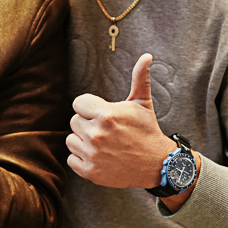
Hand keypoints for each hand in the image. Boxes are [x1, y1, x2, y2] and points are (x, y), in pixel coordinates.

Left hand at [66, 53, 170, 188]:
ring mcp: (92, 154)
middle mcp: (96, 134)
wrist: (156, 164)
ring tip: (103, 143)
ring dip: (83, 141)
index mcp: (106, 115)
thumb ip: (139, 78)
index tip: (102, 114)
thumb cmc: (147, 130)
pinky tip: (99, 156)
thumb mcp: (142, 103)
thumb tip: (146, 56)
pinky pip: (71, 159)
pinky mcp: (90, 171)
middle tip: (106, 131)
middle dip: (87, 124)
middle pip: (74, 121)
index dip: (89, 107)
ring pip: (71, 140)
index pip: (78, 103)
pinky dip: (82, 158)